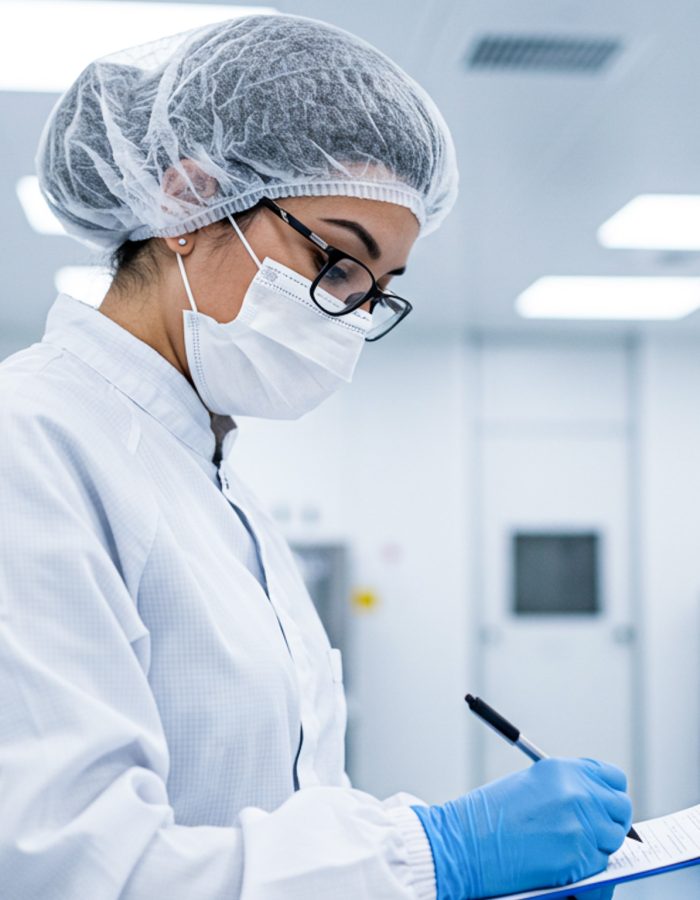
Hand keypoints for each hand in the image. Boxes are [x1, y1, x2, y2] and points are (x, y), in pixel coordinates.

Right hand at [412, 757, 631, 899]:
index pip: (613, 778)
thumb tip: (597, 801)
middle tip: (592, 829)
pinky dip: (585, 865)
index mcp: (564, 770)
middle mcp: (578, 794)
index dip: (610, 792)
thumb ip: (568, 787)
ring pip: (613, 839)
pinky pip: (599, 863)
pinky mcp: (580, 860)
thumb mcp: (531, 784)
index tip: (604, 803)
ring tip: (565, 844)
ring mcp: (582, 827)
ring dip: (598, 844)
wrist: (466, 843)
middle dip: (610, 819)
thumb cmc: (491, 814)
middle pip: (621, 808)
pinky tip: (557, 858)